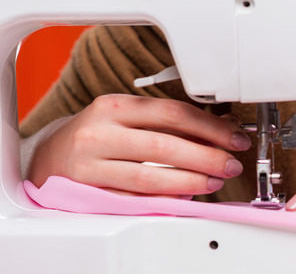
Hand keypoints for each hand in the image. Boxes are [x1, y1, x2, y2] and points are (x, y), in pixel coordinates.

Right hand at [26, 94, 251, 196]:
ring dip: (191, 181)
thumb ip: (173, 121)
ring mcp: (91, 164)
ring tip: (214, 181)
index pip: (174, 113)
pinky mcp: (89, 191)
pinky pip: (135, 197)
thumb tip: (223, 127)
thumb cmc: (100, 133)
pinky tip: (186, 195)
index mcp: (116, 106)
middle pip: (165, 144)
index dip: (211, 127)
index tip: (235, 137)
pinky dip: (164, 198)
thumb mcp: (131, 116)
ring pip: (150, 175)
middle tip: (231, 164)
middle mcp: (100, 132)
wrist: (52, 155)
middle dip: (207, 156)